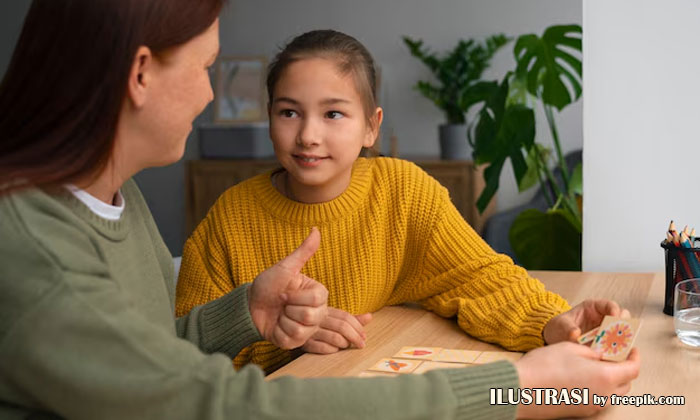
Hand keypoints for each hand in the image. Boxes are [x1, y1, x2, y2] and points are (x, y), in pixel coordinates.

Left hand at [248, 227, 327, 348]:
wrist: (250, 305)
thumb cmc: (268, 286)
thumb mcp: (285, 268)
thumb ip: (304, 251)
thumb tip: (316, 229)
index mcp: (318, 295)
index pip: (316, 299)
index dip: (295, 295)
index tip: (285, 292)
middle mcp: (317, 313)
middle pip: (310, 315)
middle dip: (288, 307)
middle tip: (281, 303)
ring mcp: (308, 329)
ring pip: (301, 328)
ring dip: (283, 319)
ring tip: (279, 314)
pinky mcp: (296, 342)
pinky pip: (292, 338)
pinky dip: (279, 331)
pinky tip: (276, 325)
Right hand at [302, 308, 371, 353]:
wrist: (287, 324)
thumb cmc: (316, 322)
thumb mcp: (332, 317)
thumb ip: (351, 319)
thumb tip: (370, 316)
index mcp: (326, 311)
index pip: (345, 317)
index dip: (357, 326)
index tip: (364, 336)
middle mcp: (319, 319)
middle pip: (342, 326)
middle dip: (355, 337)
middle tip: (361, 345)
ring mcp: (311, 330)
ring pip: (333, 337)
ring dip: (344, 343)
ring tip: (346, 345)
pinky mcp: (304, 342)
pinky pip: (321, 347)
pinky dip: (331, 349)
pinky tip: (334, 349)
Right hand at [516, 341, 640, 417]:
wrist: (521, 390)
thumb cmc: (544, 366)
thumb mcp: (570, 348)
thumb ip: (592, 351)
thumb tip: (601, 354)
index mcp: (605, 377)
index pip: (633, 369)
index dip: (634, 357)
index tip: (631, 348)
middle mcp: (603, 395)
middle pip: (626, 384)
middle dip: (624, 368)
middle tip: (613, 355)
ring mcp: (592, 406)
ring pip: (613, 394)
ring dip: (612, 379)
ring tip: (597, 365)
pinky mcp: (581, 411)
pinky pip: (599, 399)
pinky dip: (599, 388)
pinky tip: (584, 376)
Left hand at [543, 299, 630, 343]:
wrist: (554, 340)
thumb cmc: (558, 327)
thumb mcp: (560, 325)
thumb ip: (568, 328)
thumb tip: (575, 333)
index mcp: (593, 307)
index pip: (610, 305)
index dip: (615, 310)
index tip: (615, 317)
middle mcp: (603, 319)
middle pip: (622, 318)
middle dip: (624, 325)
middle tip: (621, 333)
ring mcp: (606, 332)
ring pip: (622, 334)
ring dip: (623, 339)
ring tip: (620, 345)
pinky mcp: (606, 345)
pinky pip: (616, 347)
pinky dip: (617, 351)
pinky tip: (615, 356)